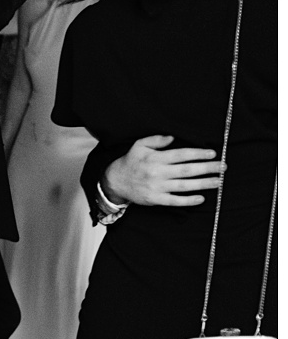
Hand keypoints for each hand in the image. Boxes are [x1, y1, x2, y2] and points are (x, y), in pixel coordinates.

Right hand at [101, 135, 222, 206]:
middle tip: (223, 167)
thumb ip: (156, 139)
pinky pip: (174, 201)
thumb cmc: (131, 162)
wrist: (115, 181)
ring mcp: (157, 187)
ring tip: (219, 181)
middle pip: (187, 170)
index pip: (182, 155)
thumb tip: (173, 137)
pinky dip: (188, 200)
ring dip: (204, 184)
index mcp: (156, 158)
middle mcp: (158, 172)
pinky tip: (201, 198)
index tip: (213, 153)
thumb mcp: (139, 145)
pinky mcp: (155, 199)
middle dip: (207, 168)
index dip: (198, 154)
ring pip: (184, 185)